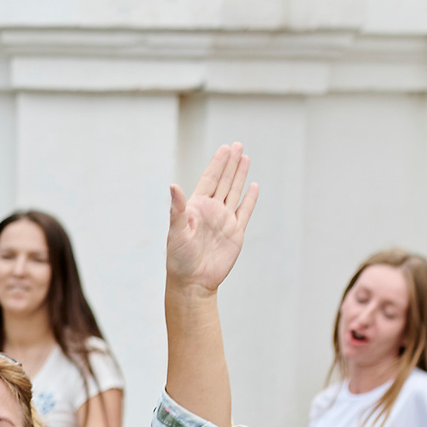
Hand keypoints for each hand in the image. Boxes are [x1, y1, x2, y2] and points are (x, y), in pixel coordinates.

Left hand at [165, 142, 258, 293]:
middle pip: (223, 181)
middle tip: (237, 144)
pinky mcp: (235, 233)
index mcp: (196, 208)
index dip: (217, 164)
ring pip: (234, 192)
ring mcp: (224, 221)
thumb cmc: (179, 259)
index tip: (224, 148)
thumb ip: (177, 209)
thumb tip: (173, 186)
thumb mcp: (176, 232)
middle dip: (230, 163)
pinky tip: (253, 186)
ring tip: (245, 157)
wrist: (193, 282)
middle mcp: (211, 212)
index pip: (209, 180)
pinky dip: (249, 199)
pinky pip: (244, 211)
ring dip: (239, 176)